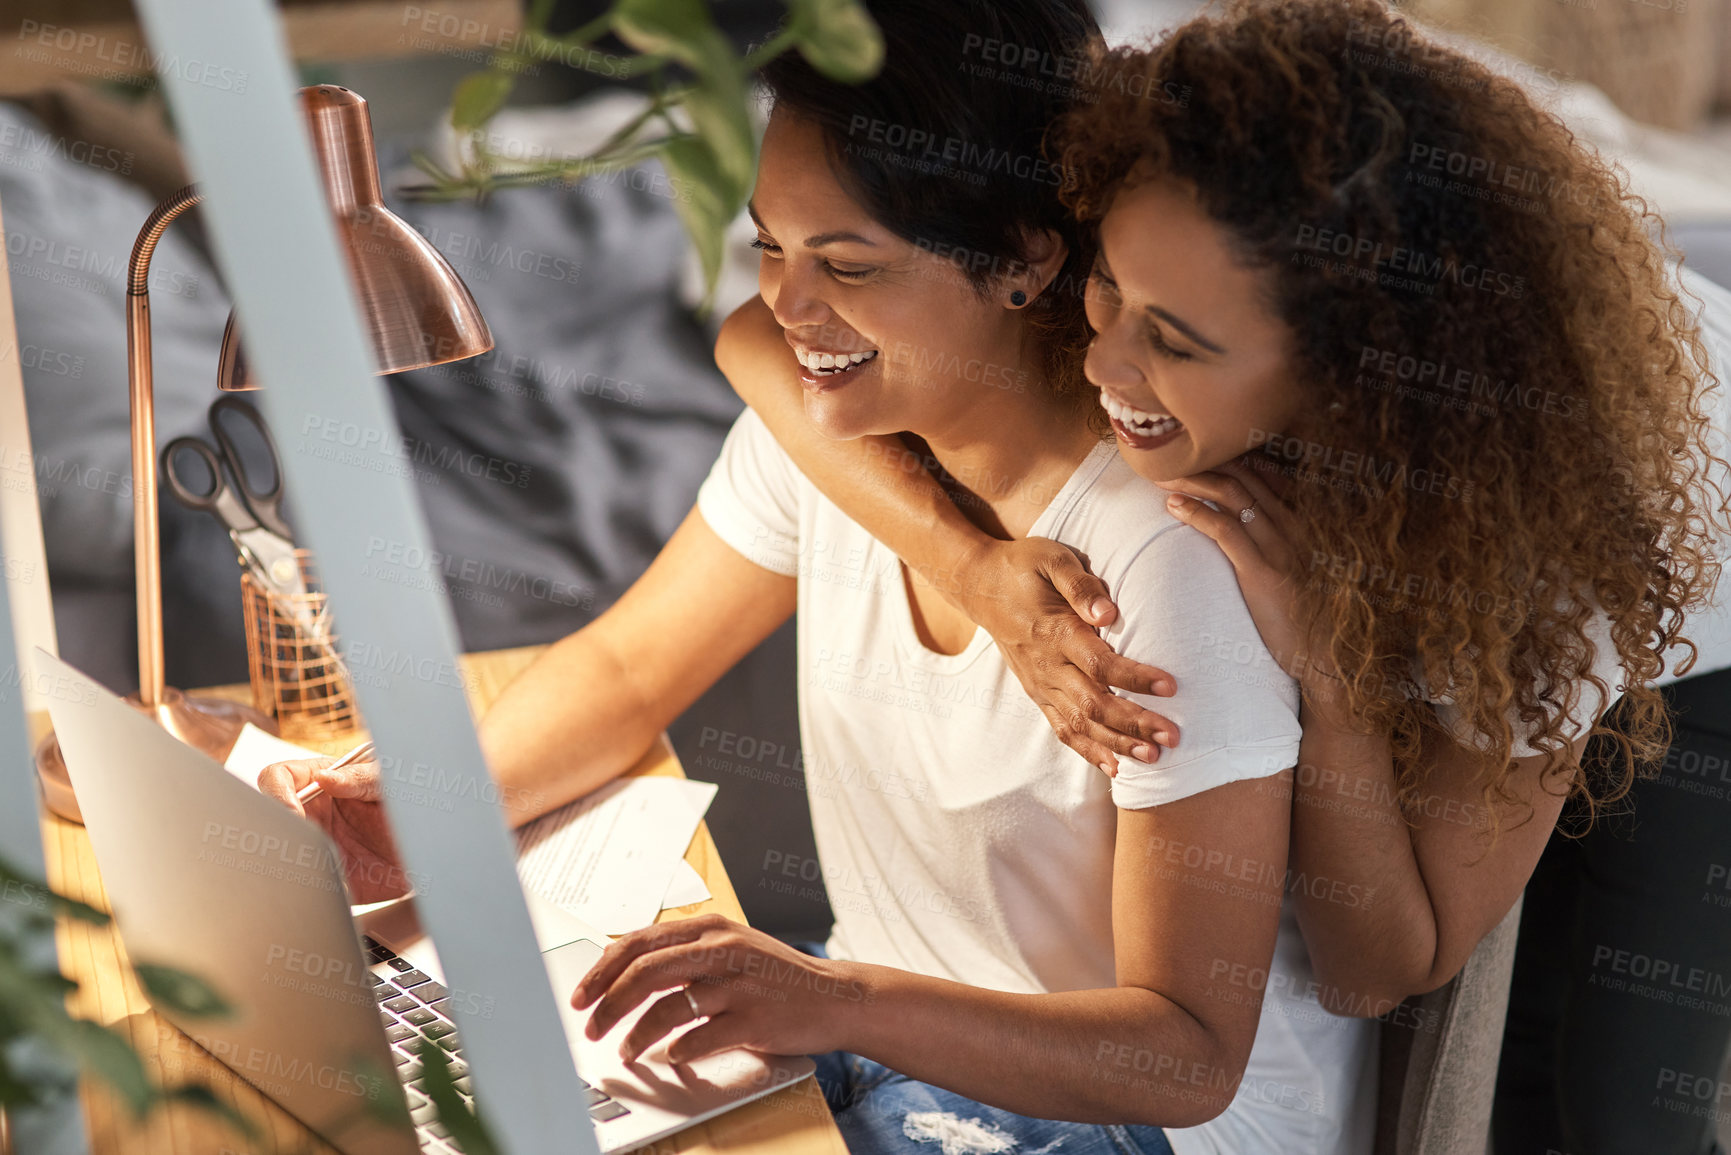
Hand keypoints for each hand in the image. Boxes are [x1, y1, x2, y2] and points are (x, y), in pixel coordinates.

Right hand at [257, 756, 411, 903]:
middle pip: (270, 815)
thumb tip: (325, 777)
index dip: (277, 792)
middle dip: (278, 828)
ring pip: (280, 850)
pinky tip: (328, 883)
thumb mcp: (388, 785)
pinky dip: (306, 885)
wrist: (430, 850)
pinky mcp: (322, 875)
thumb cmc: (407, 807)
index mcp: (320, 782)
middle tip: (303, 842)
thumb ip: (359, 778)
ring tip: (319, 863)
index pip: (278, 777)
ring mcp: (312, 844)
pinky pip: (302, 882)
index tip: (293, 811)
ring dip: (290, 858)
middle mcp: (310, 812)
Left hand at [571, 914, 864, 1064]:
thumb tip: (627, 967)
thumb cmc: (777, 976)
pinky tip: (670, 1057)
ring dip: (637, 1035)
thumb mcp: (731, 947)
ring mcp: (739, 983)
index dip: (603, 970)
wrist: (835, 996)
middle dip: (608, 1003)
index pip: (640, 942)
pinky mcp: (753, 1018)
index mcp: (711, 927)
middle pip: (645, 971)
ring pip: (668, 1008)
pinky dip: (678, 1051)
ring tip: (626, 1051)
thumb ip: (686, 952)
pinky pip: (701, 1038)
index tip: (583, 994)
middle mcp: (723, 949)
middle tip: (590, 1026)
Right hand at [948, 535, 1177, 774]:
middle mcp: (1047, 665)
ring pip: (1080, 724)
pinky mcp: (1038, 694)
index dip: (1135, 678)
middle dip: (1135, 724)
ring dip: (1117, 744)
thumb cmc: (1024, 568)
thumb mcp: (1053, 559)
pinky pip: (1063, 729)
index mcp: (1055, 632)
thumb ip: (1080, 585)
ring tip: (1154, 757)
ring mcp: (1041, 684)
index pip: (1100, 663)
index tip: (1171, 686)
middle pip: (1094, 704)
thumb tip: (1109, 613)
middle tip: (1173, 737)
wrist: (980, 586)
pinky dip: (1089, 751)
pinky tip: (1116, 768)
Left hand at [1156, 458, 1343, 707]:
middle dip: (1205, 462)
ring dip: (1194, 480)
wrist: (1324, 656)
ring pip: (1232, 495)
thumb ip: (1272, 546)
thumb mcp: (1292, 572)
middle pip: (1245, 476)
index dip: (1227, 459)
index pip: (1262, 475)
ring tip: (1163, 476)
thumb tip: (1240, 529)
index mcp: (1299, 524)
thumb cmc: (1302, 617)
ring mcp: (1280, 547)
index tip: (1196, 454)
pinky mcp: (1264, 572)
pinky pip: (1225, 530)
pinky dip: (1196, 513)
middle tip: (1169, 458)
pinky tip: (1173, 506)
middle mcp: (1293, 527)